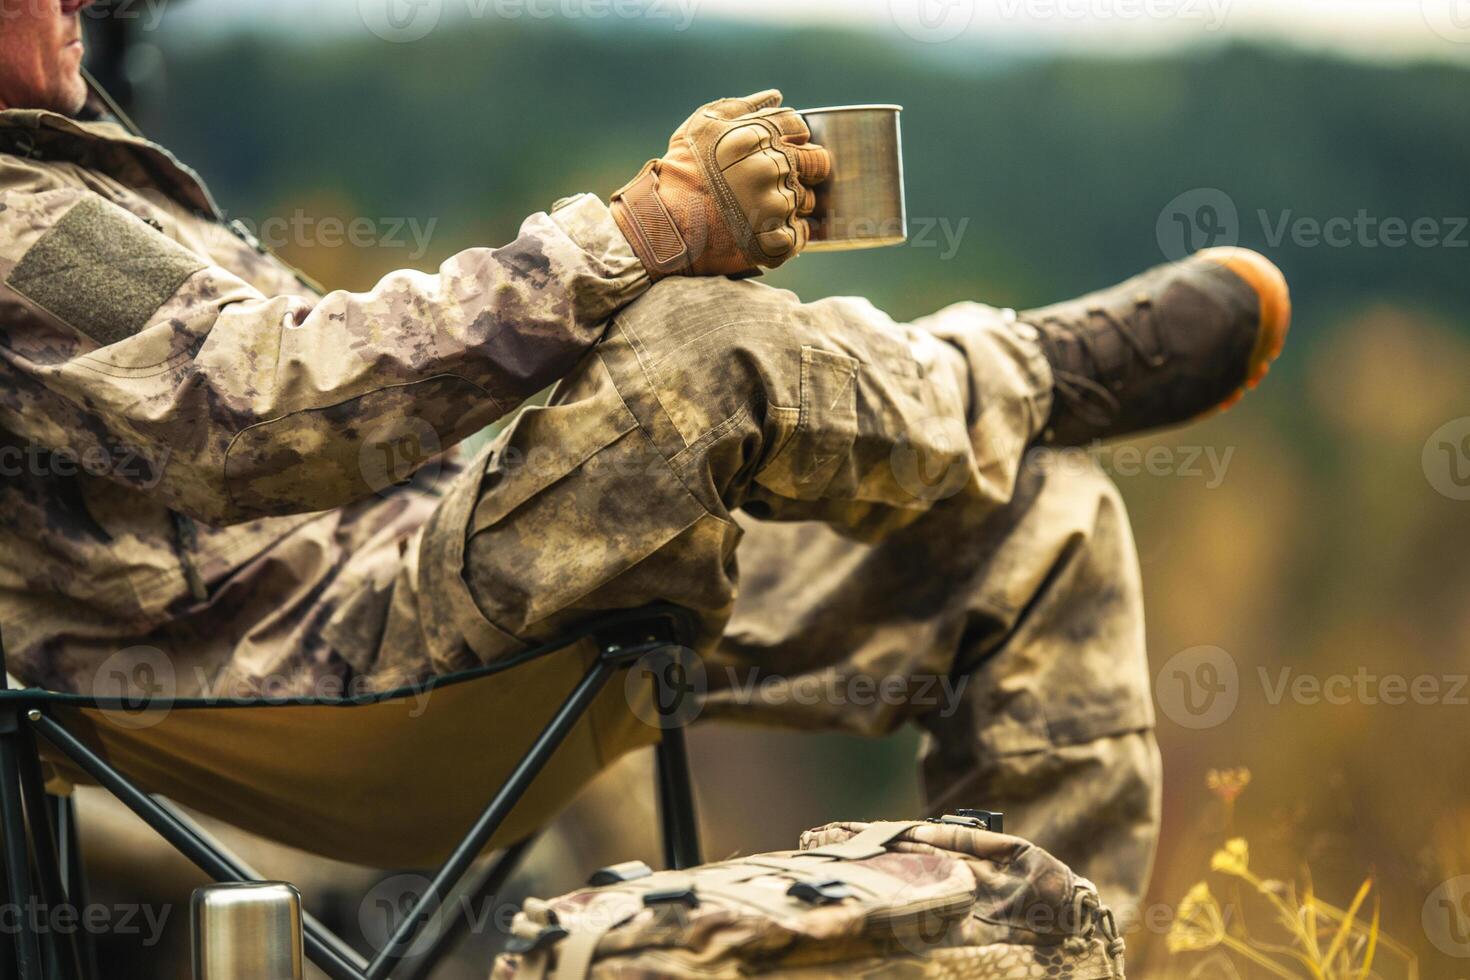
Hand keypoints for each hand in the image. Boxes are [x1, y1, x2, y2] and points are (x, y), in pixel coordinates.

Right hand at [611, 90, 831, 278]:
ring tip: (757, 210)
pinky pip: (801, 234)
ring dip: (791, 204)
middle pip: (817, 163)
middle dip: (801, 171)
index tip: (773, 153)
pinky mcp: (777, 242)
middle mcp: (772, 169)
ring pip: (808, 201)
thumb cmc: (681, 173)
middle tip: (770, 183)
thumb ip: (742, 107)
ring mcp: (777, 207)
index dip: (791, 140)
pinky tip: (760, 230)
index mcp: (758, 137)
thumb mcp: (702, 126)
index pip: (800, 128)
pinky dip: (786, 234)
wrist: (664, 227)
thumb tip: (777, 97)